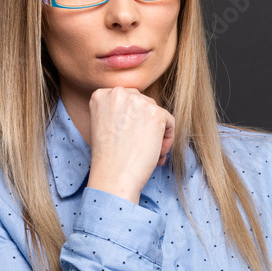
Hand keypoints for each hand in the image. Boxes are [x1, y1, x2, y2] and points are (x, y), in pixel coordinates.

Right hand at [86, 86, 174, 204]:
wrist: (113, 177)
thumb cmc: (107, 158)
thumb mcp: (102, 125)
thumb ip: (117, 111)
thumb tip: (139, 111)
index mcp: (101, 95)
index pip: (127, 100)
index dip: (132, 120)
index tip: (129, 138)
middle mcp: (118, 93)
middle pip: (143, 103)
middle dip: (145, 125)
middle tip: (140, 147)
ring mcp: (138, 102)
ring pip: (157, 113)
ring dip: (156, 133)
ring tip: (149, 153)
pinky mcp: (156, 114)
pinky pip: (169, 122)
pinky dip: (167, 139)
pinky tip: (157, 154)